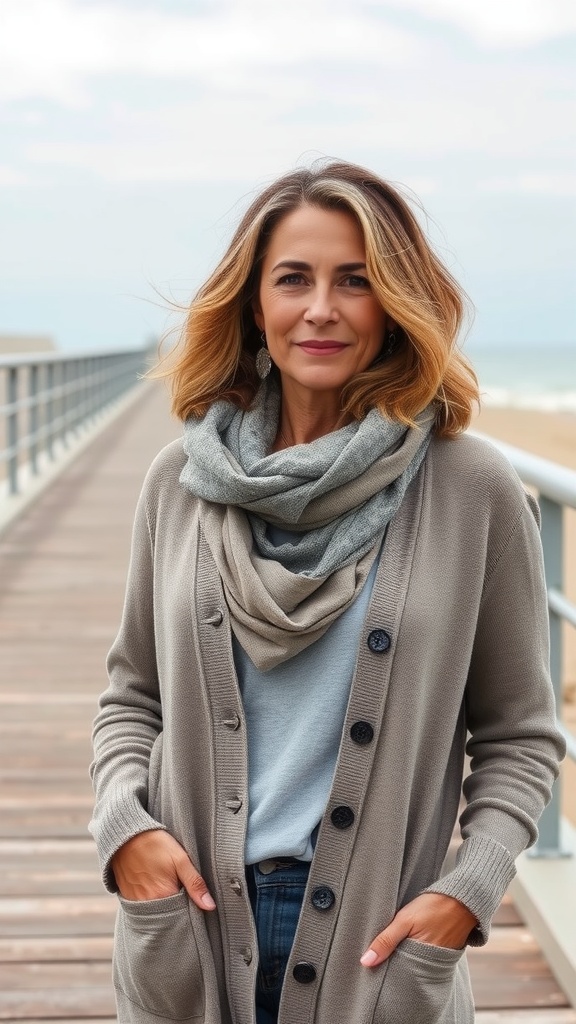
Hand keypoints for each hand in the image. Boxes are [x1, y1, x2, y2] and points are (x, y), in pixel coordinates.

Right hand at [111, 829, 215, 910]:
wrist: (126, 836)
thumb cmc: (156, 845)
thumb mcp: (180, 860)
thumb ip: (195, 884)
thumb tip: (210, 906)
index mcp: (164, 897)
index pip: (183, 916)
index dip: (191, 910)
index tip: (195, 900)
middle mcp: (148, 905)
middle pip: (169, 916)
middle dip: (178, 909)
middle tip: (183, 891)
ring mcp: (136, 902)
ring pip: (157, 912)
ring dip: (165, 905)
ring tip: (169, 888)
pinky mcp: (128, 897)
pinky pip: (143, 907)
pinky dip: (152, 902)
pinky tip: (156, 888)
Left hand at [360, 893, 476, 966]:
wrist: (464, 898)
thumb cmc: (433, 907)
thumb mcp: (405, 920)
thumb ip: (386, 940)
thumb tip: (366, 962)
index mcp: (419, 960)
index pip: (396, 974)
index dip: (383, 971)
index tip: (368, 968)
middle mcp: (429, 965)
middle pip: (404, 970)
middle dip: (391, 967)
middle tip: (375, 961)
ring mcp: (437, 958)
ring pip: (413, 963)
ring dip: (402, 958)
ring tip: (388, 952)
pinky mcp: (442, 951)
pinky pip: (423, 956)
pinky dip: (414, 952)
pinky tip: (406, 944)